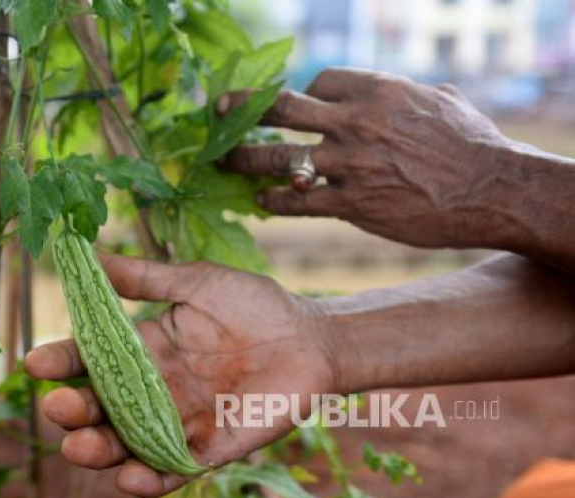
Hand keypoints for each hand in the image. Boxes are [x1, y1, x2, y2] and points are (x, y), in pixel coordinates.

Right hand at [26, 253, 336, 497]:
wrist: (310, 337)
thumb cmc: (255, 304)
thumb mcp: (196, 282)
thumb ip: (145, 277)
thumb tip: (89, 251)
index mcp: (144, 349)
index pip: (91, 360)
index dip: (62, 363)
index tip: (36, 362)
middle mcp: (154, 389)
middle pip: (100, 409)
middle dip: (74, 411)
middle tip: (58, 406)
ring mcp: (180, 420)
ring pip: (127, 444)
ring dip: (100, 451)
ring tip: (79, 446)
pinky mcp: (211, 447)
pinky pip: (174, 469)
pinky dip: (151, 479)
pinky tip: (131, 478)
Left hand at [219, 68, 518, 249]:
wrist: (491, 191)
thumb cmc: (474, 144)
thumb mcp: (444, 102)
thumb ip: (416, 94)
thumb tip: (422, 90)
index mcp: (377, 90)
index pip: (318, 83)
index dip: (303, 95)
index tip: (296, 109)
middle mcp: (355, 122)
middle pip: (282, 108)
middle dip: (243, 108)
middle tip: (217, 111)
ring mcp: (350, 164)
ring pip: (279, 157)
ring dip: (244, 158)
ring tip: (221, 160)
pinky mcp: (352, 204)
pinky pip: (298, 201)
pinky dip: (274, 200)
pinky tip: (259, 200)